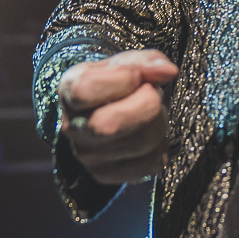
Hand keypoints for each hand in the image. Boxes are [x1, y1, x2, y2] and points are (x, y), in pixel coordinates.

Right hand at [57, 49, 178, 183]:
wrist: (106, 111)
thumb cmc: (115, 82)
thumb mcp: (125, 63)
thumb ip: (146, 62)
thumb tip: (169, 72)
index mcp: (70, 93)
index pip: (86, 91)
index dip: (121, 79)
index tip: (135, 75)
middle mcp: (73, 129)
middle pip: (109, 125)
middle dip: (145, 103)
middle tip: (150, 92)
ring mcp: (90, 157)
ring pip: (141, 143)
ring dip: (158, 121)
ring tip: (150, 110)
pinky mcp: (112, 175)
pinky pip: (153, 162)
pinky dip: (161, 143)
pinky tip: (149, 130)